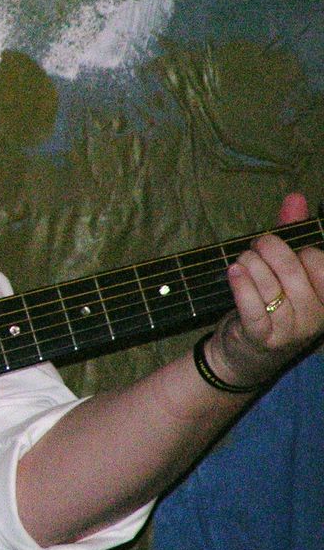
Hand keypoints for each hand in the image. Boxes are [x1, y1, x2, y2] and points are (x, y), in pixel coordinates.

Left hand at [205, 193, 323, 388]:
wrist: (242, 353)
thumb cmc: (269, 303)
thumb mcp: (285, 269)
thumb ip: (292, 232)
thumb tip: (296, 197)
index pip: (319, 261)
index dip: (297, 249)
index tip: (283, 249)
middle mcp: (316, 316)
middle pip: (291, 266)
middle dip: (266, 248)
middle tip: (255, 250)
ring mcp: (291, 330)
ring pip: (268, 281)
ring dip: (248, 263)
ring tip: (242, 264)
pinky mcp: (263, 338)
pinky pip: (254, 306)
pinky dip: (241, 285)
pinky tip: (233, 271)